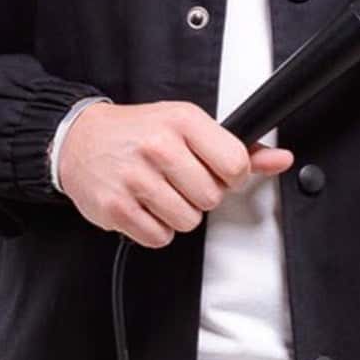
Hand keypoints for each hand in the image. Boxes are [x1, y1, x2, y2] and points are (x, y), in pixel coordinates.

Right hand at [57, 101, 293, 248]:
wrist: (78, 139)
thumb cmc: (137, 132)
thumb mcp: (188, 126)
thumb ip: (237, 147)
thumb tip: (281, 160)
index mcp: (182, 121)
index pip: (235, 165)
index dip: (230, 176)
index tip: (214, 170)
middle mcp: (158, 146)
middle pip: (212, 198)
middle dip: (200, 195)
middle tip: (178, 179)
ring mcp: (135, 178)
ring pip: (188, 221)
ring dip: (178, 214)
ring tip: (158, 191)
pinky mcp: (116, 207)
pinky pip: (160, 237)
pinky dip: (155, 228)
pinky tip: (142, 205)